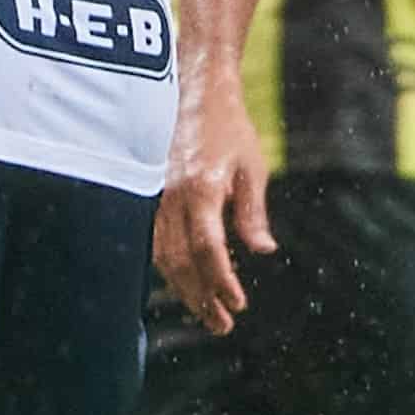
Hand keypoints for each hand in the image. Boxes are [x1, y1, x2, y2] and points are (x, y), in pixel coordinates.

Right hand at [154, 64, 272, 333]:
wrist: (194, 89)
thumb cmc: (229, 127)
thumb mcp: (252, 167)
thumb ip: (252, 212)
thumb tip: (263, 251)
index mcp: (201, 189)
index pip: (207, 248)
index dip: (220, 281)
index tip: (237, 305)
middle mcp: (172, 197)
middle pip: (181, 262)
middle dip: (201, 297)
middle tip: (223, 326)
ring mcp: (156, 197)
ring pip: (163, 256)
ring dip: (185, 290)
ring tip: (207, 314)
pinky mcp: (151, 196)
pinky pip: (155, 242)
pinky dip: (170, 269)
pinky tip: (185, 284)